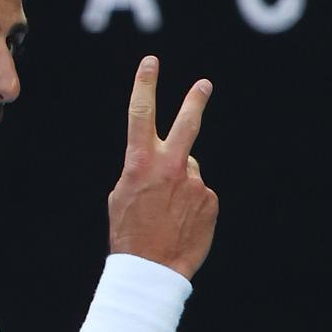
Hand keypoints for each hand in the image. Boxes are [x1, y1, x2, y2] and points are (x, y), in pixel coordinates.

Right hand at [107, 56, 218, 279]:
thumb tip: (170, 160)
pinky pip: (199, 194)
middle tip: (204, 84)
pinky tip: (179, 222)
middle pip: (187, 123)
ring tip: (166, 213)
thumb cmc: (128, 231)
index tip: (150, 63)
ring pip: (188, 171)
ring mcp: (194, 183)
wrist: (150, 268)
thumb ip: (142, 170)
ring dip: (179, 184)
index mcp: (140, 162)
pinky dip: (191, 204)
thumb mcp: (121, 194)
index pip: (141, 113)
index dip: (145, 84)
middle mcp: (170, 166)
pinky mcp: (210, 200)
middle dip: (195, 100)